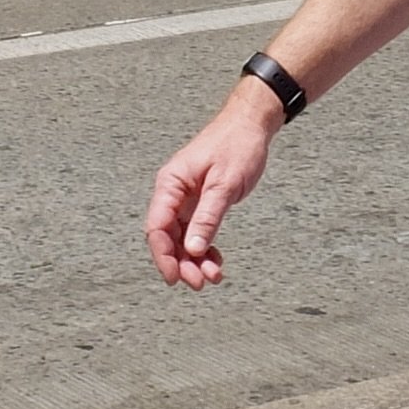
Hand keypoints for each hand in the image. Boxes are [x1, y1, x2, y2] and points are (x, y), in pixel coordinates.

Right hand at [144, 86, 281, 287]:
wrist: (251, 124)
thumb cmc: (237, 145)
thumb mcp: (224, 185)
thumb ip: (208, 217)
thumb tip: (192, 249)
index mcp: (170, 184)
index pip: (157, 227)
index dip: (163, 255)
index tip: (175, 277)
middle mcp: (173, 192)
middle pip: (168, 237)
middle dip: (181, 263)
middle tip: (199, 283)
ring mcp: (186, 198)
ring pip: (183, 237)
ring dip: (194, 259)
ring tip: (212, 277)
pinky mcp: (201, 201)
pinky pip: (196, 230)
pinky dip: (205, 248)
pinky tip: (215, 262)